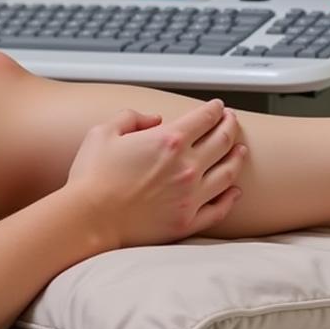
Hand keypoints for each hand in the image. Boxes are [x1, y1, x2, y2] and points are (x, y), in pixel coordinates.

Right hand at [65, 100, 244, 247]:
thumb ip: (131, 117)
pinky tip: (235, 191)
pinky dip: (231, 198)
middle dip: (230, 126)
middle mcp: (186, 166)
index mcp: (167, 140)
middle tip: (231, 120)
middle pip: (222, 141)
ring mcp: (190, 196)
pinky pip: (220, 208)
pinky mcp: (187, 221)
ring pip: (227, 173)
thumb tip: (153, 119)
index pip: (203, 118)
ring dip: (237, 157)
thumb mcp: (103, 131)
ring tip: (240, 150)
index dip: (214, 109)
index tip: (218, 106)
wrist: (89, 219)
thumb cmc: (92, 176)